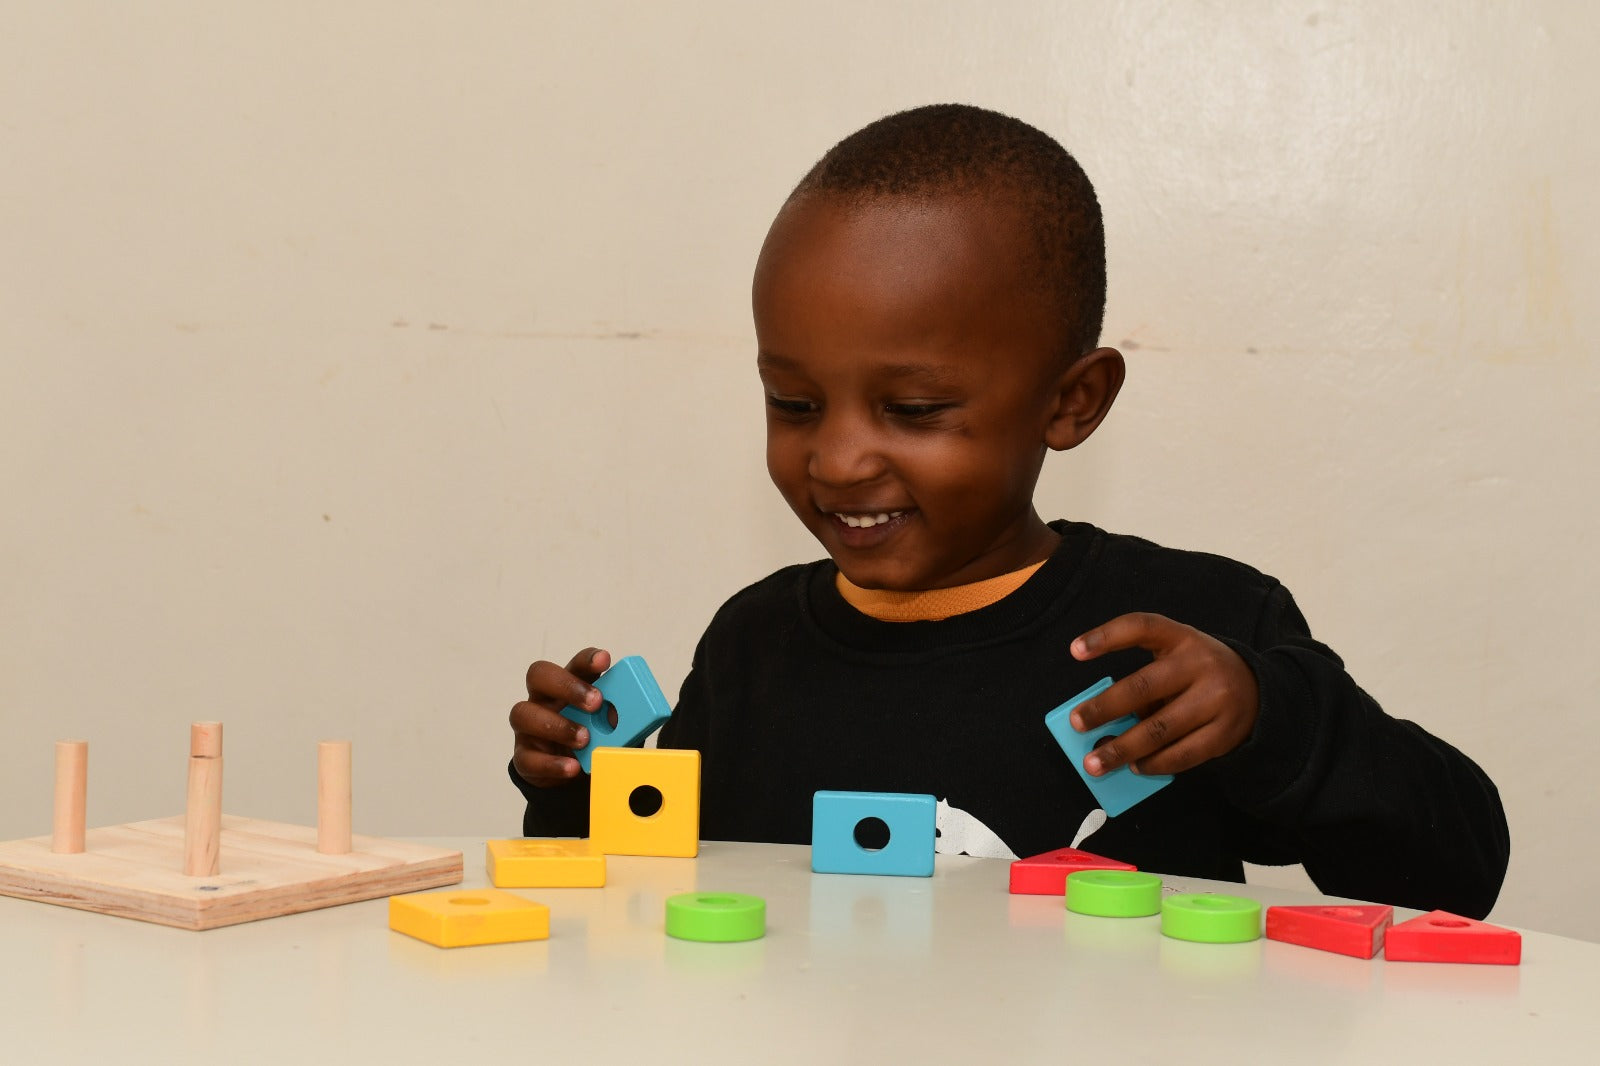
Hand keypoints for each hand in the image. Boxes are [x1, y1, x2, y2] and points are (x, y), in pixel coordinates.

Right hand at [509, 647, 611, 785]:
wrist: (571, 773)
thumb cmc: (591, 739)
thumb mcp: (608, 727)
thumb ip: (618, 719)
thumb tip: (638, 717)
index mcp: (569, 686)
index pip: (574, 664)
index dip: (588, 660)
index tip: (605, 660)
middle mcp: (544, 700)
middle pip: (539, 676)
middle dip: (567, 686)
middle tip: (595, 702)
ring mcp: (528, 727)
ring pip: (523, 714)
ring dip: (557, 725)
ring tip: (584, 739)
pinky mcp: (524, 756)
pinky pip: (527, 757)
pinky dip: (552, 763)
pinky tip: (572, 767)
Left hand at [1067, 613, 1258, 776]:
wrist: (1258, 690)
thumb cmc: (1196, 674)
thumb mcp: (1176, 660)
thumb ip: (1143, 682)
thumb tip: (1102, 722)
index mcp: (1181, 637)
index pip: (1141, 627)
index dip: (1106, 637)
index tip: (1074, 650)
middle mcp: (1200, 663)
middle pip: (1143, 687)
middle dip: (1105, 708)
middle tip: (1077, 724)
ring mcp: (1217, 698)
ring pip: (1160, 729)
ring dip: (1123, 748)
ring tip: (1096, 762)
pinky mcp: (1225, 733)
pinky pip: (1182, 753)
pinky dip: (1154, 763)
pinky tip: (1135, 766)